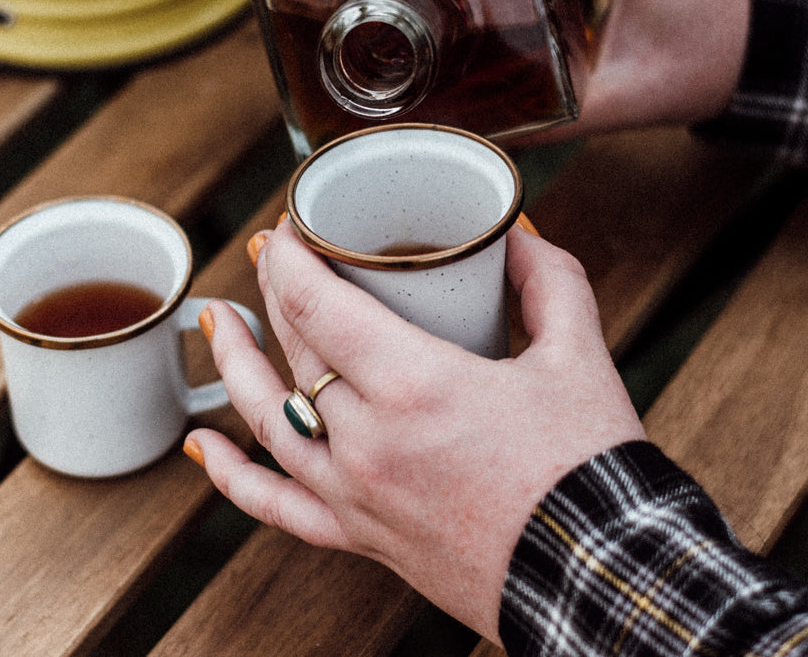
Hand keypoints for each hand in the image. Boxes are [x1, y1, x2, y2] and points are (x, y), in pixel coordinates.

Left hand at [185, 221, 643, 644]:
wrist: (602, 582)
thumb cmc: (590, 470)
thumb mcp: (579, 355)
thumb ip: (547, 281)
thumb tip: (513, 235)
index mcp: (416, 386)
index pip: (317, 304)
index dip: (289, 257)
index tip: (288, 225)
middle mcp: (369, 442)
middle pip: (294, 350)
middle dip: (275, 290)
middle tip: (274, 251)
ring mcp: (358, 496)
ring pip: (269, 420)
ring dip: (234, 364)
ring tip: (216, 319)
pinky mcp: (364, 539)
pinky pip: (277, 508)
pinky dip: (233, 477)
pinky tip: (204, 446)